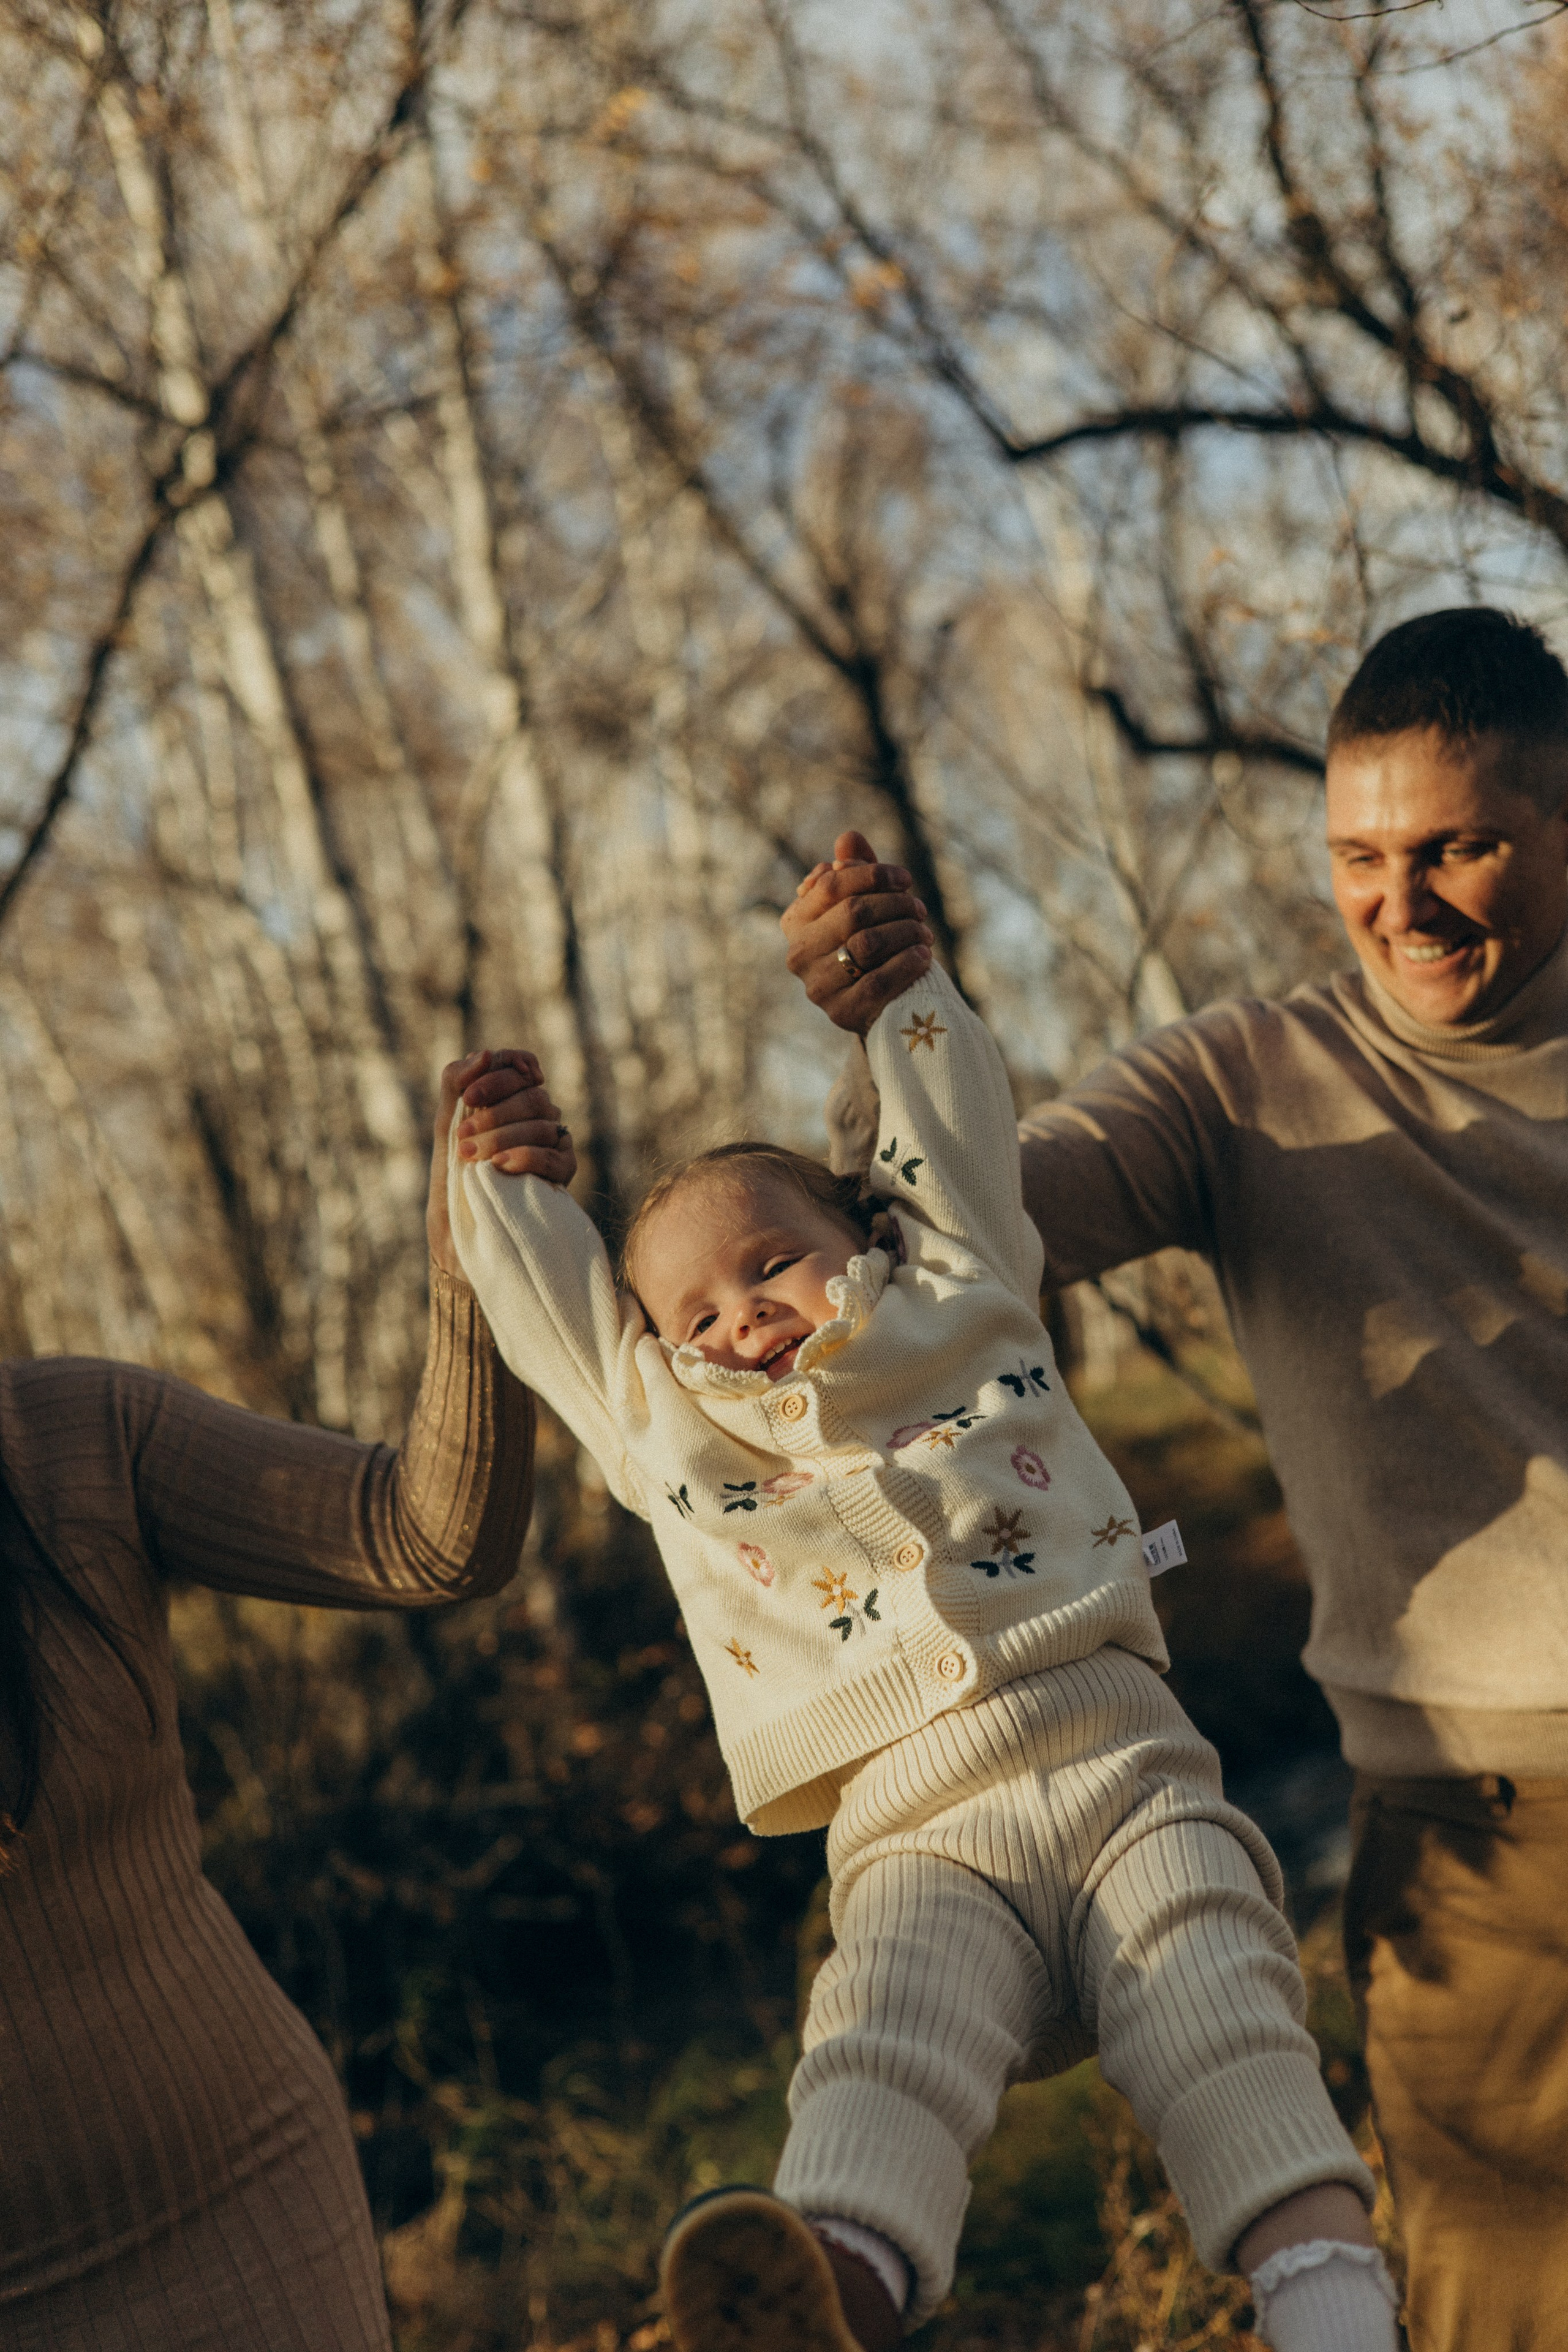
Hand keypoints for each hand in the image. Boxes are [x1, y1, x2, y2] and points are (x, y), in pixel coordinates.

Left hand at [427, 1048, 577, 1275]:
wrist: (460, 1234)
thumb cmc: (453, 1179)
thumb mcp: (445, 1127)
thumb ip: (456, 1084)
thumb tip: (483, 1053)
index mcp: (512, 1099)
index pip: (520, 1066)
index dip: (499, 1075)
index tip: (471, 1094)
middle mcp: (537, 1116)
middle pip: (531, 1094)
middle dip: (494, 1111)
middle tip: (462, 1135)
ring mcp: (554, 1143)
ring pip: (542, 1121)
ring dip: (501, 1136)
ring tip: (471, 1158)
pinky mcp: (562, 1173)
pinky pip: (554, 1155)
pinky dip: (526, 1156)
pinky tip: (500, 1167)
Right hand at [781, 829, 933, 1035]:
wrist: (878, 1008)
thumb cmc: (869, 947)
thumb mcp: (861, 907)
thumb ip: (856, 872)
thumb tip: (849, 837)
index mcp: (797, 921)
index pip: (832, 884)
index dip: (873, 874)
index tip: (905, 878)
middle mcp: (799, 953)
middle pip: (853, 911)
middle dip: (895, 904)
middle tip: (919, 908)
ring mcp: (817, 986)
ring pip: (867, 944)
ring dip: (906, 932)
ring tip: (925, 933)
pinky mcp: (841, 1013)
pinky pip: (878, 982)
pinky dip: (906, 964)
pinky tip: (923, 956)